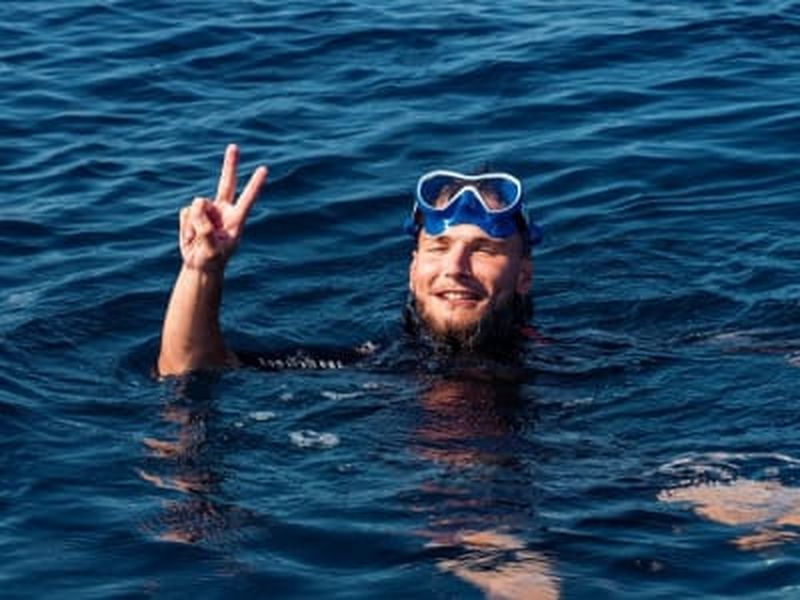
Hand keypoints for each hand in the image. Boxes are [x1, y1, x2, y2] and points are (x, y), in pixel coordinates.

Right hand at [179, 144, 267, 272]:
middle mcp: (223, 210)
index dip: (255, 185)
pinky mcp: (193, 211)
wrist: (199, 264)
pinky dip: (186, 226)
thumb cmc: (212, 259)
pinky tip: (191, 235)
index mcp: (236, 219)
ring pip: (198, 204)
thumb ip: (206, 230)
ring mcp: (208, 209)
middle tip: (234, 146)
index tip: (264, 169)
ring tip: (199, 239)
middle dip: (230, 165)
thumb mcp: (211, 251)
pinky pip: (186, 212)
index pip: (247, 199)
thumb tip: (198, 205)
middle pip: (227, 183)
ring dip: (195, 223)